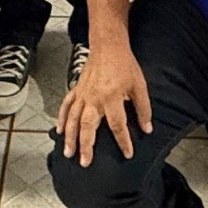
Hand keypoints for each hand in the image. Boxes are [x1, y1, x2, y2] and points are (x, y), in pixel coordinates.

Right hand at [57, 40, 150, 167]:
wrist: (108, 45)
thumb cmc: (124, 63)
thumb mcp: (139, 86)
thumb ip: (143, 109)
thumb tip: (147, 128)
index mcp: (111, 97)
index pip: (117, 125)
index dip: (123, 141)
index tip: (127, 153)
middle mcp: (94, 97)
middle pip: (88, 126)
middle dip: (86, 146)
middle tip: (85, 162)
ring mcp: (83, 94)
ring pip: (74, 119)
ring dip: (70, 137)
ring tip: (69, 153)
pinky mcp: (77, 88)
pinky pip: (67, 105)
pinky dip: (62, 118)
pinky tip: (60, 130)